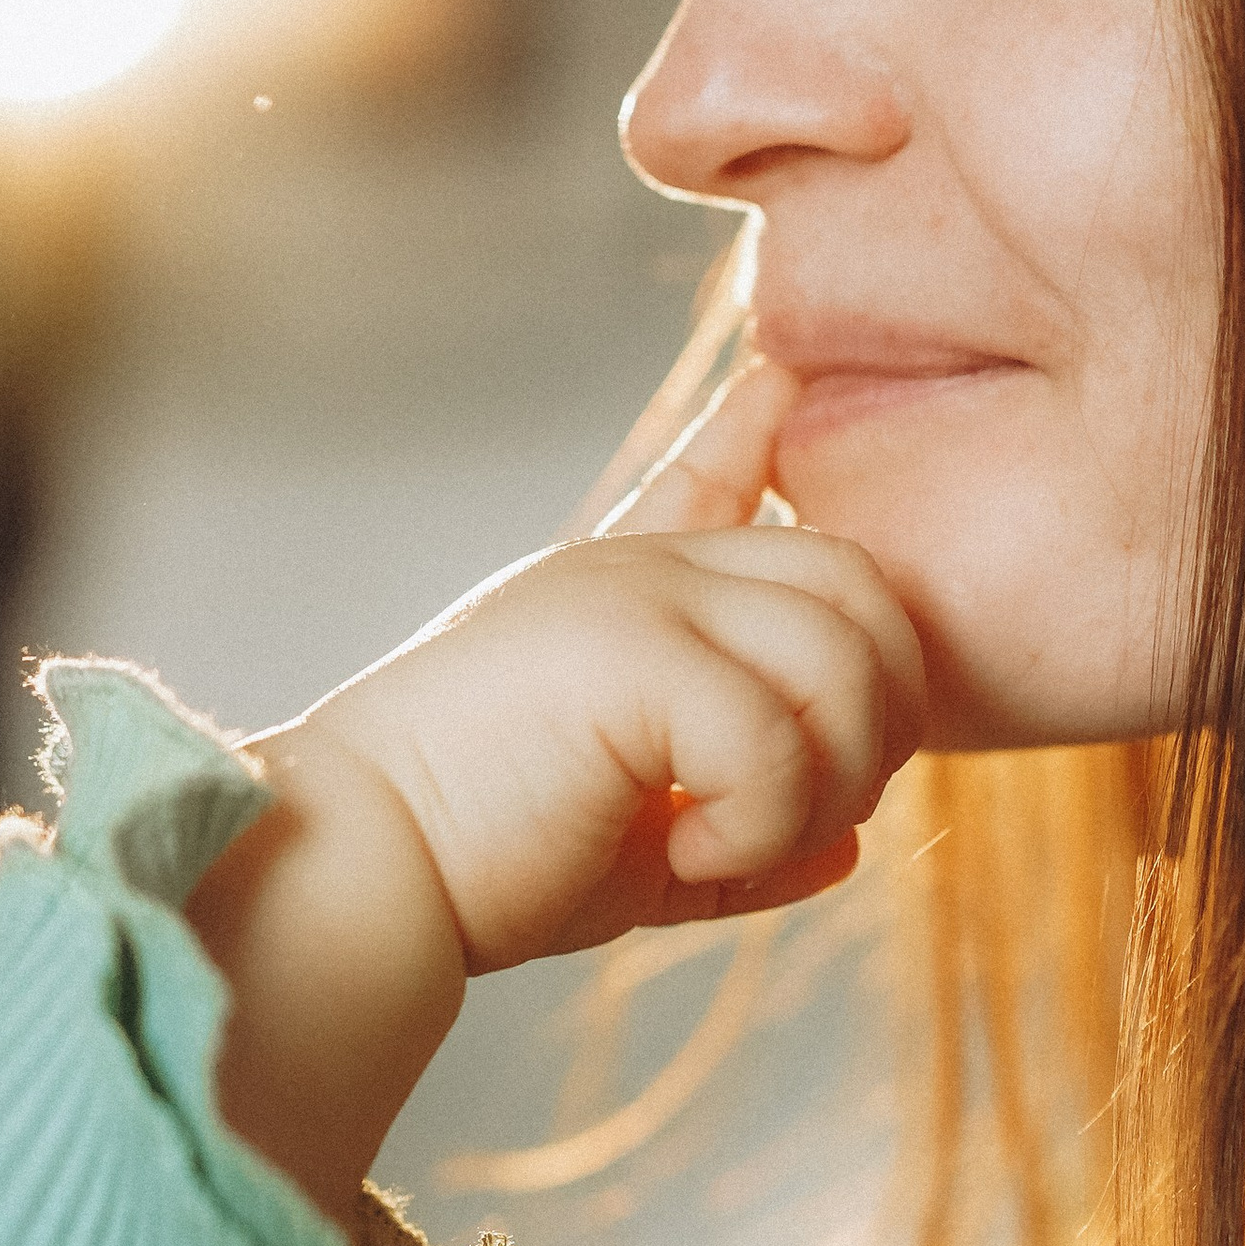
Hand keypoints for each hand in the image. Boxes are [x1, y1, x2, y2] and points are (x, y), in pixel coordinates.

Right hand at [192, 368, 924, 1223]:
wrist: (360, 866)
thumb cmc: (474, 860)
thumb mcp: (631, 842)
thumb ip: (744, 827)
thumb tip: (849, 849)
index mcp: (619, 594)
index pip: (706, 480)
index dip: (748, 433)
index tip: (773, 379)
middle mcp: (639, 570)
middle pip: (859, 583)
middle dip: (884, 711)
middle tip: (810, 811)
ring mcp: (640, 594)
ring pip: (847, 660)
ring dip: (829, 782)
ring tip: (737, 842)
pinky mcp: (634, 649)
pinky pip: (781, 739)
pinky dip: (759, 824)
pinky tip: (682, 848)